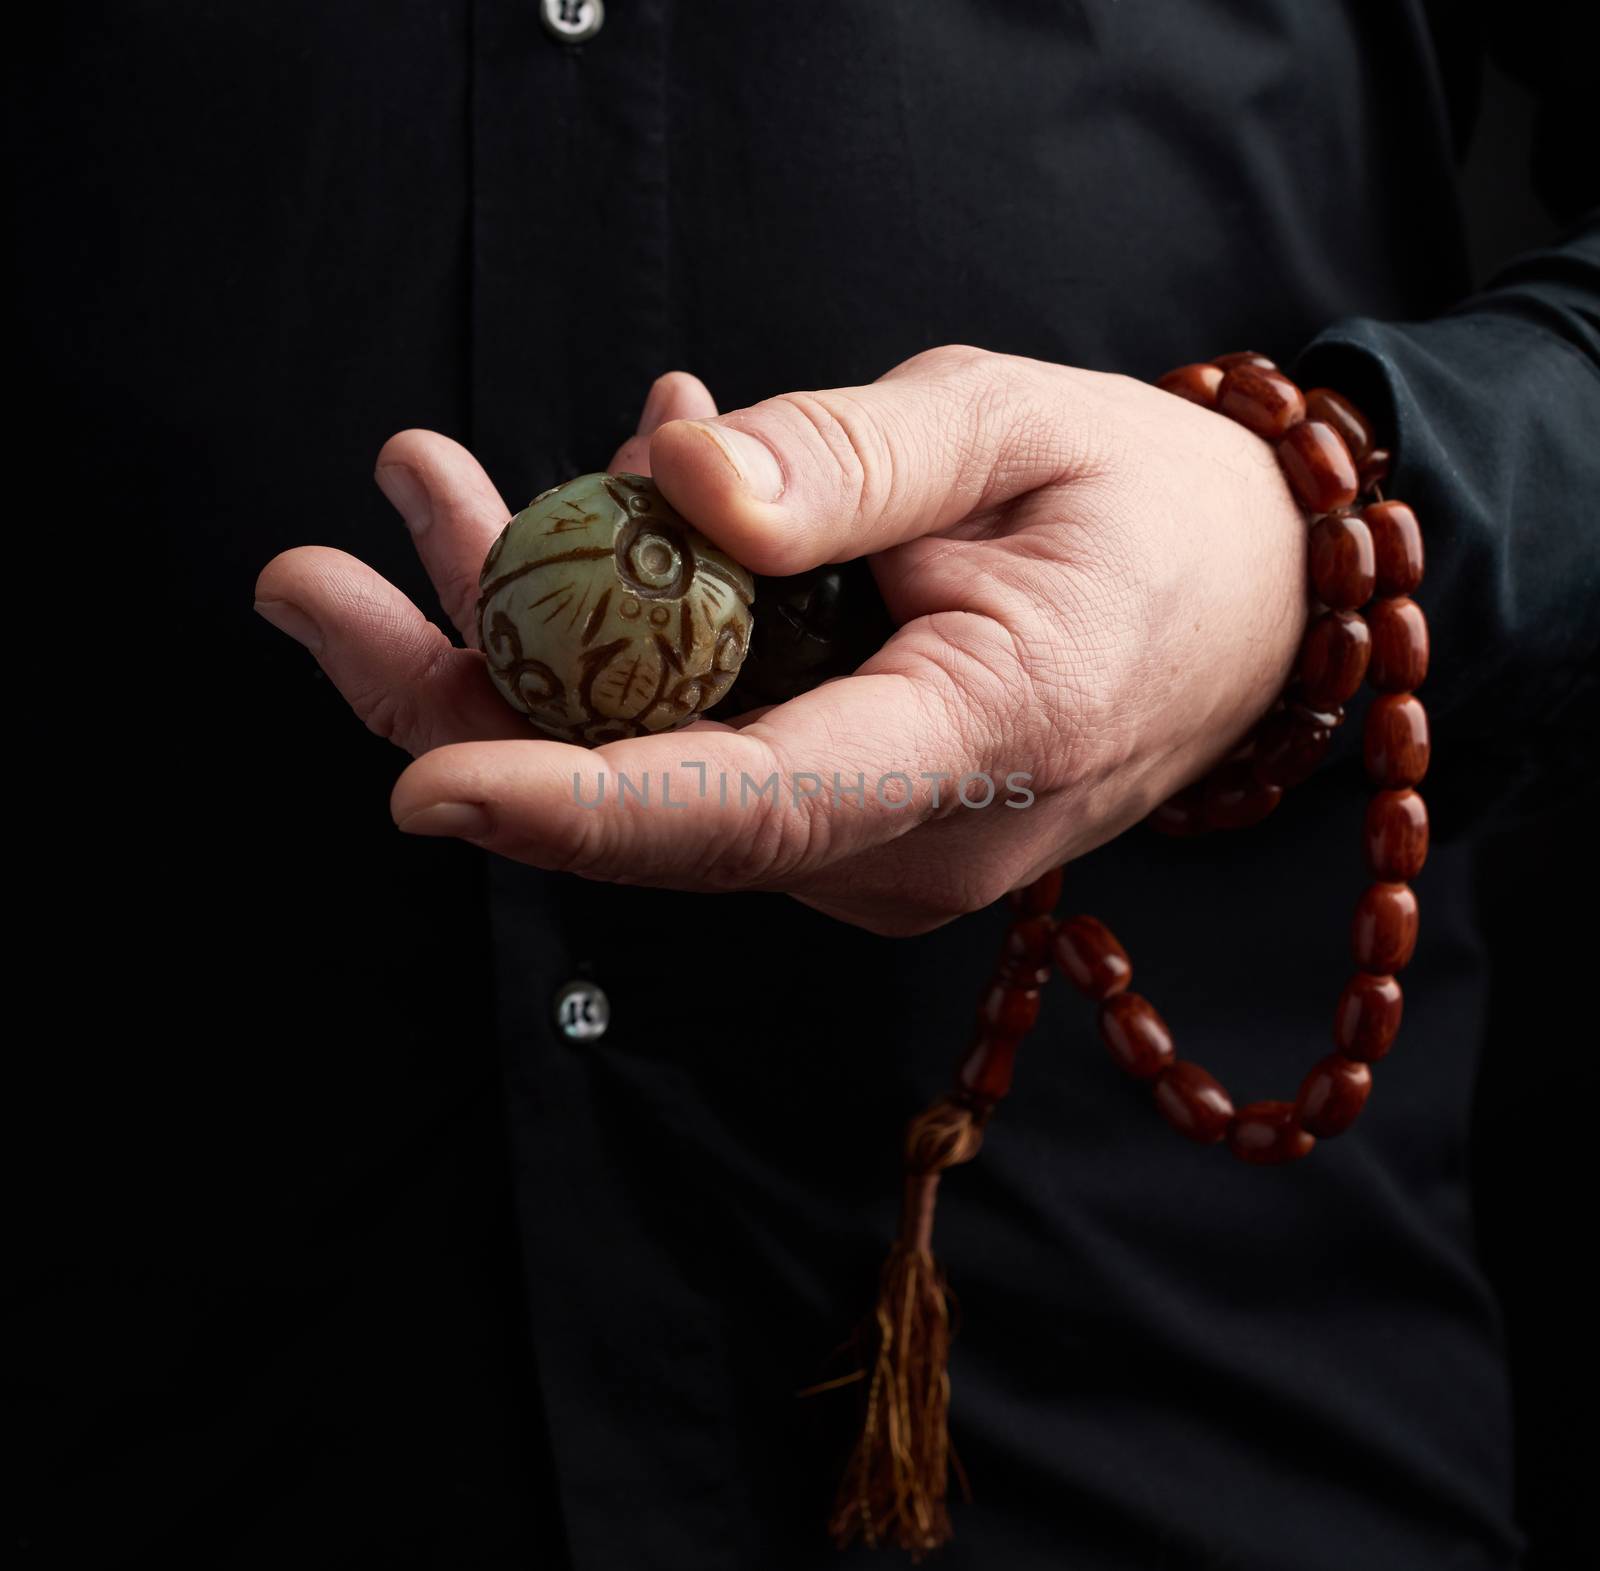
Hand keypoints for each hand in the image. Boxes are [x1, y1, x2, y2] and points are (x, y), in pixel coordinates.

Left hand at [257, 348, 1307, 934]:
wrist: (1245, 602)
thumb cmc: (1153, 509)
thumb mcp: (1017, 431)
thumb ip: (853, 463)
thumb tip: (674, 473)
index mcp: (971, 754)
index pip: (749, 812)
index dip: (578, 806)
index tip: (424, 783)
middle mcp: (901, 839)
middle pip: (646, 803)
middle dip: (465, 697)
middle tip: (308, 583)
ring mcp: (863, 839)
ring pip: (649, 773)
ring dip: (518, 642)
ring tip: (416, 494)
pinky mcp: (837, 804)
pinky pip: (696, 742)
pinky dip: (615, 638)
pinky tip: (581, 507)